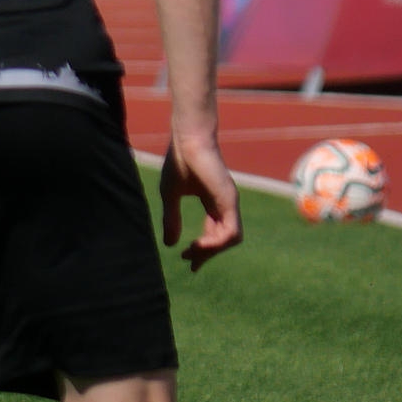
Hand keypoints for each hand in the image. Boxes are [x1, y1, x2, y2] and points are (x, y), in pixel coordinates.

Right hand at [158, 135, 241, 271]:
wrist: (187, 139)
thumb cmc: (179, 161)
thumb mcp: (170, 195)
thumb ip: (172, 218)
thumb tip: (169, 244)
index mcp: (213, 201)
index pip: (215, 232)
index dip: (202, 248)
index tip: (186, 258)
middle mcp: (225, 204)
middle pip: (223, 239)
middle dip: (206, 253)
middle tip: (189, 261)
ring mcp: (230, 202)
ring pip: (231, 239)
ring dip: (212, 250)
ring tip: (192, 252)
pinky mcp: (230, 201)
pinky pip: (231, 232)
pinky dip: (217, 243)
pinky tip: (199, 245)